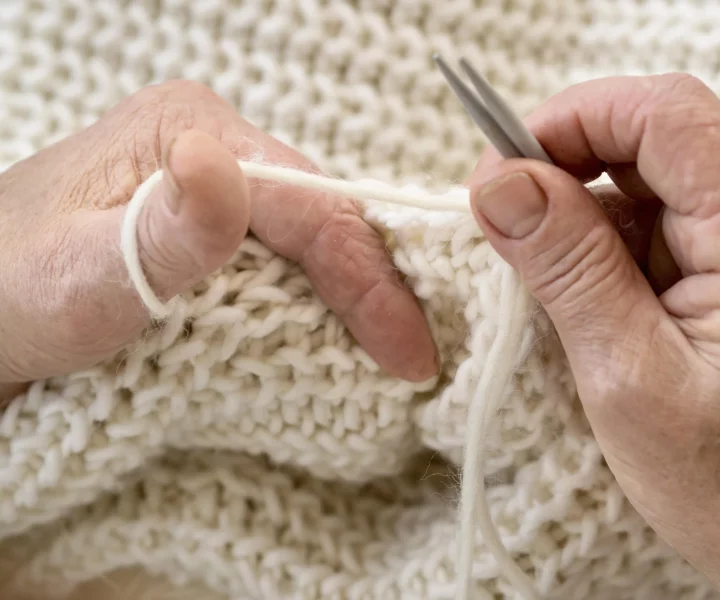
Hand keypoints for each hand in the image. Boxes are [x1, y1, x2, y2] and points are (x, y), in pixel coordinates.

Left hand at [0, 80, 437, 400]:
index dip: (369, 280)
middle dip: (373, 291)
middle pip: (322, 219)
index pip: (311, 204)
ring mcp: (213, 186)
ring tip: (388, 360)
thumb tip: (220, 167)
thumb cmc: (6, 299)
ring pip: (310, 242)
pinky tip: (333, 340)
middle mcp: (211, 148)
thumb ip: (154, 234)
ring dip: (351, 302)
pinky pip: (285, 260)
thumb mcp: (74, 279)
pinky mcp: (212, 227)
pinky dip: (316, 304)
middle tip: (414, 363)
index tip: (409, 356)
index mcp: (189, 133)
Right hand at [468, 74, 719, 598]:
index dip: (571, 119)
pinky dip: (605, 243)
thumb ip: (566, 266)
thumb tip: (501, 182)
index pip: (665, 114)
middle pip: (653, 135)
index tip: (500, 169)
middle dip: (565, 168)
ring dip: (582, 215)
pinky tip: (589, 301)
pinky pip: (658, 215)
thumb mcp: (626, 374)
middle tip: (506, 230)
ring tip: (555, 292)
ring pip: (647, 175)